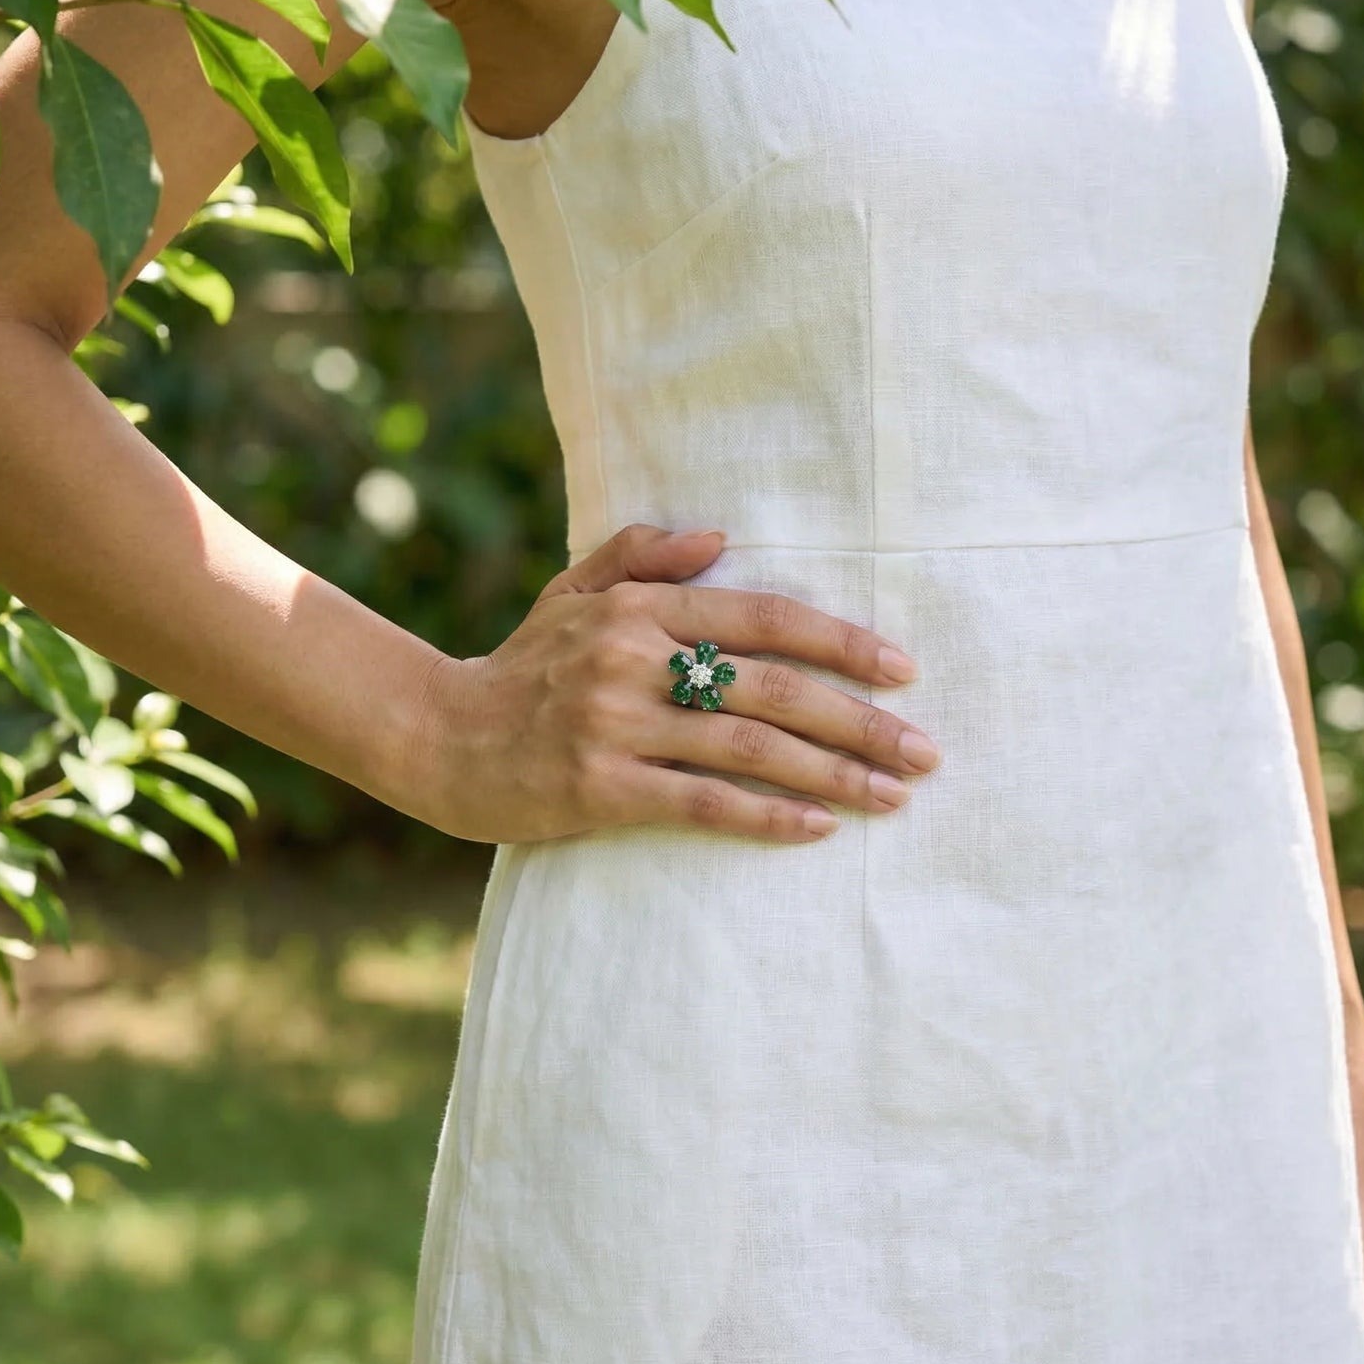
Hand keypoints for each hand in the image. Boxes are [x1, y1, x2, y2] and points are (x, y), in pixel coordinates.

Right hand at [406, 523, 941, 843]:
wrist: (438, 735)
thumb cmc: (522, 665)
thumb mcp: (572, 592)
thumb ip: (640, 554)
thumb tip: (722, 535)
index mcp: (637, 609)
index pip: (761, 617)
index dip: (838, 642)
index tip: (902, 671)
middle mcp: (632, 660)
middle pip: (771, 688)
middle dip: (860, 720)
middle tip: (925, 751)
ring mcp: (615, 725)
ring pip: (748, 748)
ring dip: (832, 774)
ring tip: (894, 796)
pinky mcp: (599, 789)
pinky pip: (701, 803)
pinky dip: (767, 815)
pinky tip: (819, 827)